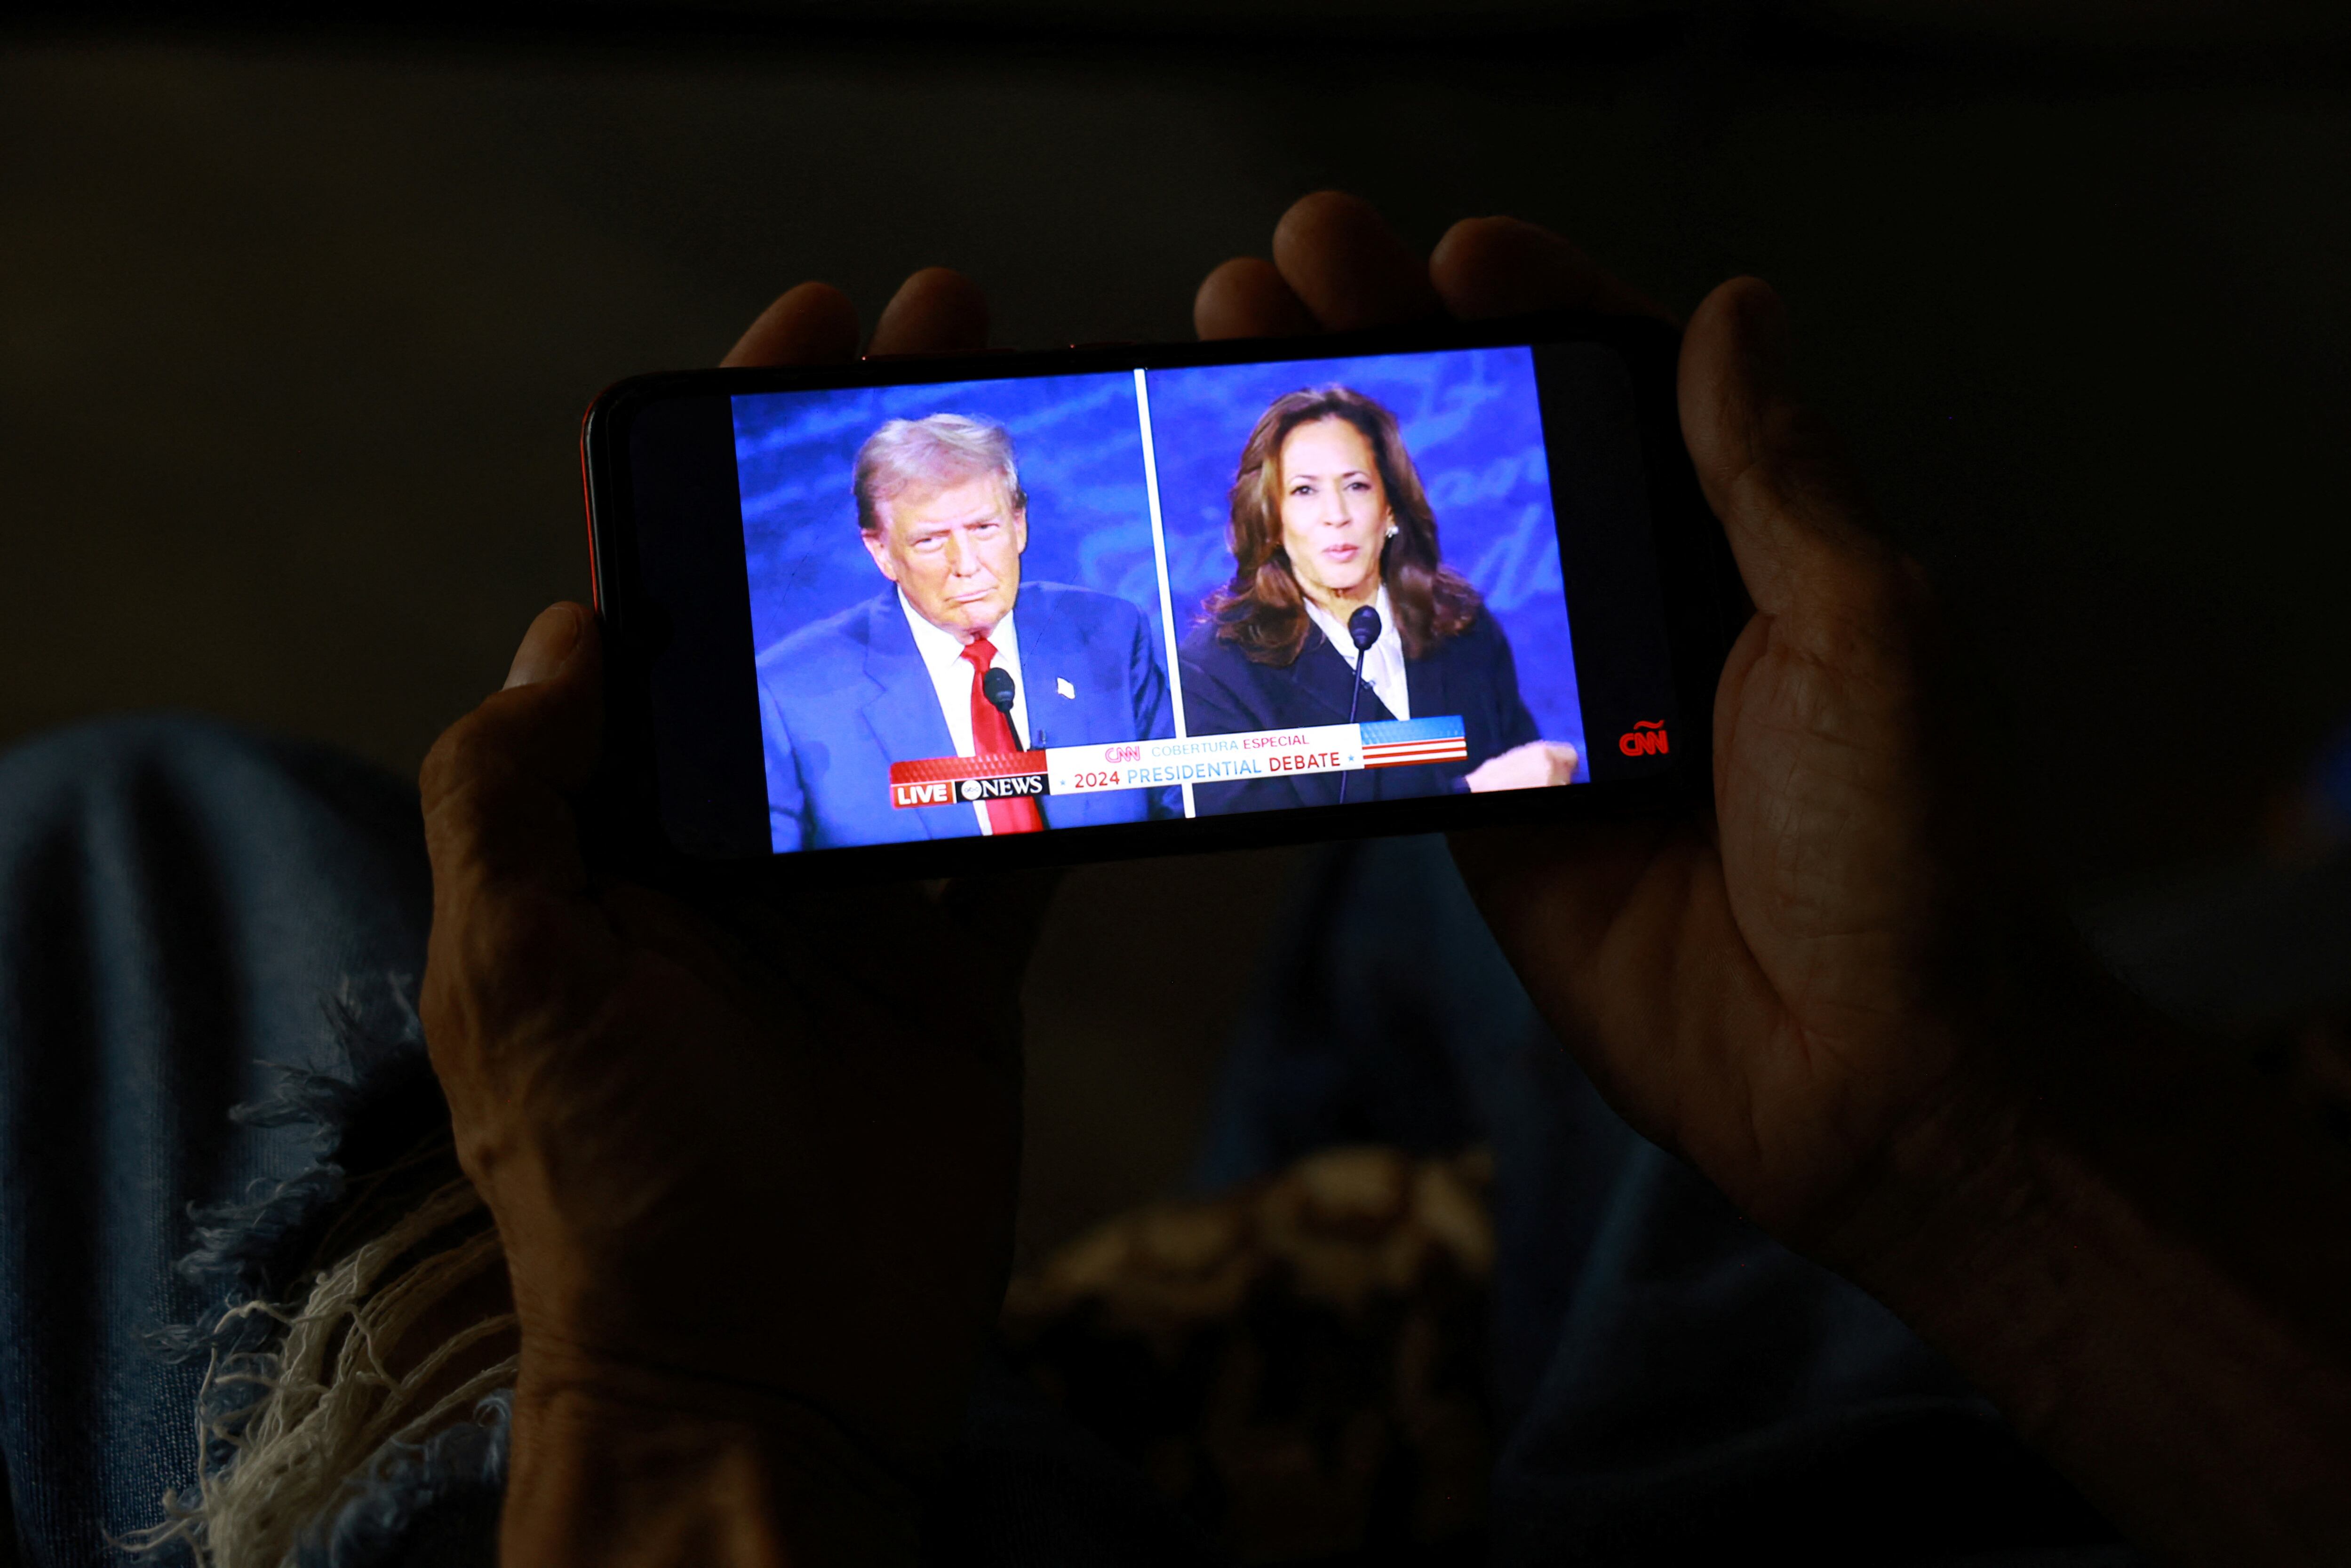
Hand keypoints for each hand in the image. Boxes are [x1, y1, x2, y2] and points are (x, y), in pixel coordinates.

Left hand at [422, 268, 1042, 1564]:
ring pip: (923, 705)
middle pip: (807, 625)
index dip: (714, 471)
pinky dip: (1065, 758)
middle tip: (950, 341)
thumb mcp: (516, 975)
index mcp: (610, 829)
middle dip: (872, 482)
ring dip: (980, 584)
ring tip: (1039, 457)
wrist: (765, 1373)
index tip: (793, 344)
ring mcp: (849, 906)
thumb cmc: (617, 1182)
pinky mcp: (952, 970)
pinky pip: (1018, 837)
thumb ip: (516, 794)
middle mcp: (727, 849)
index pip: (659, 605)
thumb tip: (570, 627)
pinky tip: (1113, 661)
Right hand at [1208, 191, 2006, 1257]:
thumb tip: (1738, 311)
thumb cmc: (1908, 850)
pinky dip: (1322, 632)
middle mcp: (1649, 618)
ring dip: (1328, 473)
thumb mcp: (1865, 628)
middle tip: (1286, 271)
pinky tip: (1245, 560)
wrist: (1871, 1075)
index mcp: (1754, 553)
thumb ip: (1772, 477)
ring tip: (1233, 373)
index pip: (1632, 389)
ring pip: (1425, 563)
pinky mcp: (1493, 809)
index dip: (1542, 306)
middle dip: (1396, 354)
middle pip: (1502, 454)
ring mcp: (1560, 713)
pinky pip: (1397, 705)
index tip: (1456, 250)